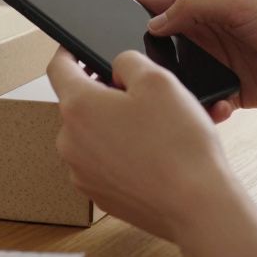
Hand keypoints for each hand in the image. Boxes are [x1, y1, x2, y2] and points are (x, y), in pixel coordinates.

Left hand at [47, 48, 236, 241]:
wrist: (197, 206)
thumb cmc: (179, 146)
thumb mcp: (158, 80)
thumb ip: (128, 61)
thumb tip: (116, 68)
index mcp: (78, 107)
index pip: (58, 68)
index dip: (69, 52)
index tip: (77, 49)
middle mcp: (70, 142)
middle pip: (81, 104)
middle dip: (108, 95)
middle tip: (145, 97)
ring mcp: (82, 172)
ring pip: (95, 134)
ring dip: (118, 125)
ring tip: (158, 129)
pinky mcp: (99, 194)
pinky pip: (105, 162)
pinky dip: (124, 153)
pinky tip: (155, 154)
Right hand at [135, 0, 256, 121]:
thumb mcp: (241, 2)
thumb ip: (194, 6)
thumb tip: (155, 23)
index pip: (155, 1)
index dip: (128, 11)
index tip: (102, 26)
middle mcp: (206, 29)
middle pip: (158, 42)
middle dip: (143, 56)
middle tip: (129, 72)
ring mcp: (217, 59)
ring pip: (176, 75)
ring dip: (172, 86)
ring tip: (169, 96)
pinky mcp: (230, 88)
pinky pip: (203, 99)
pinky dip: (201, 106)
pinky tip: (212, 109)